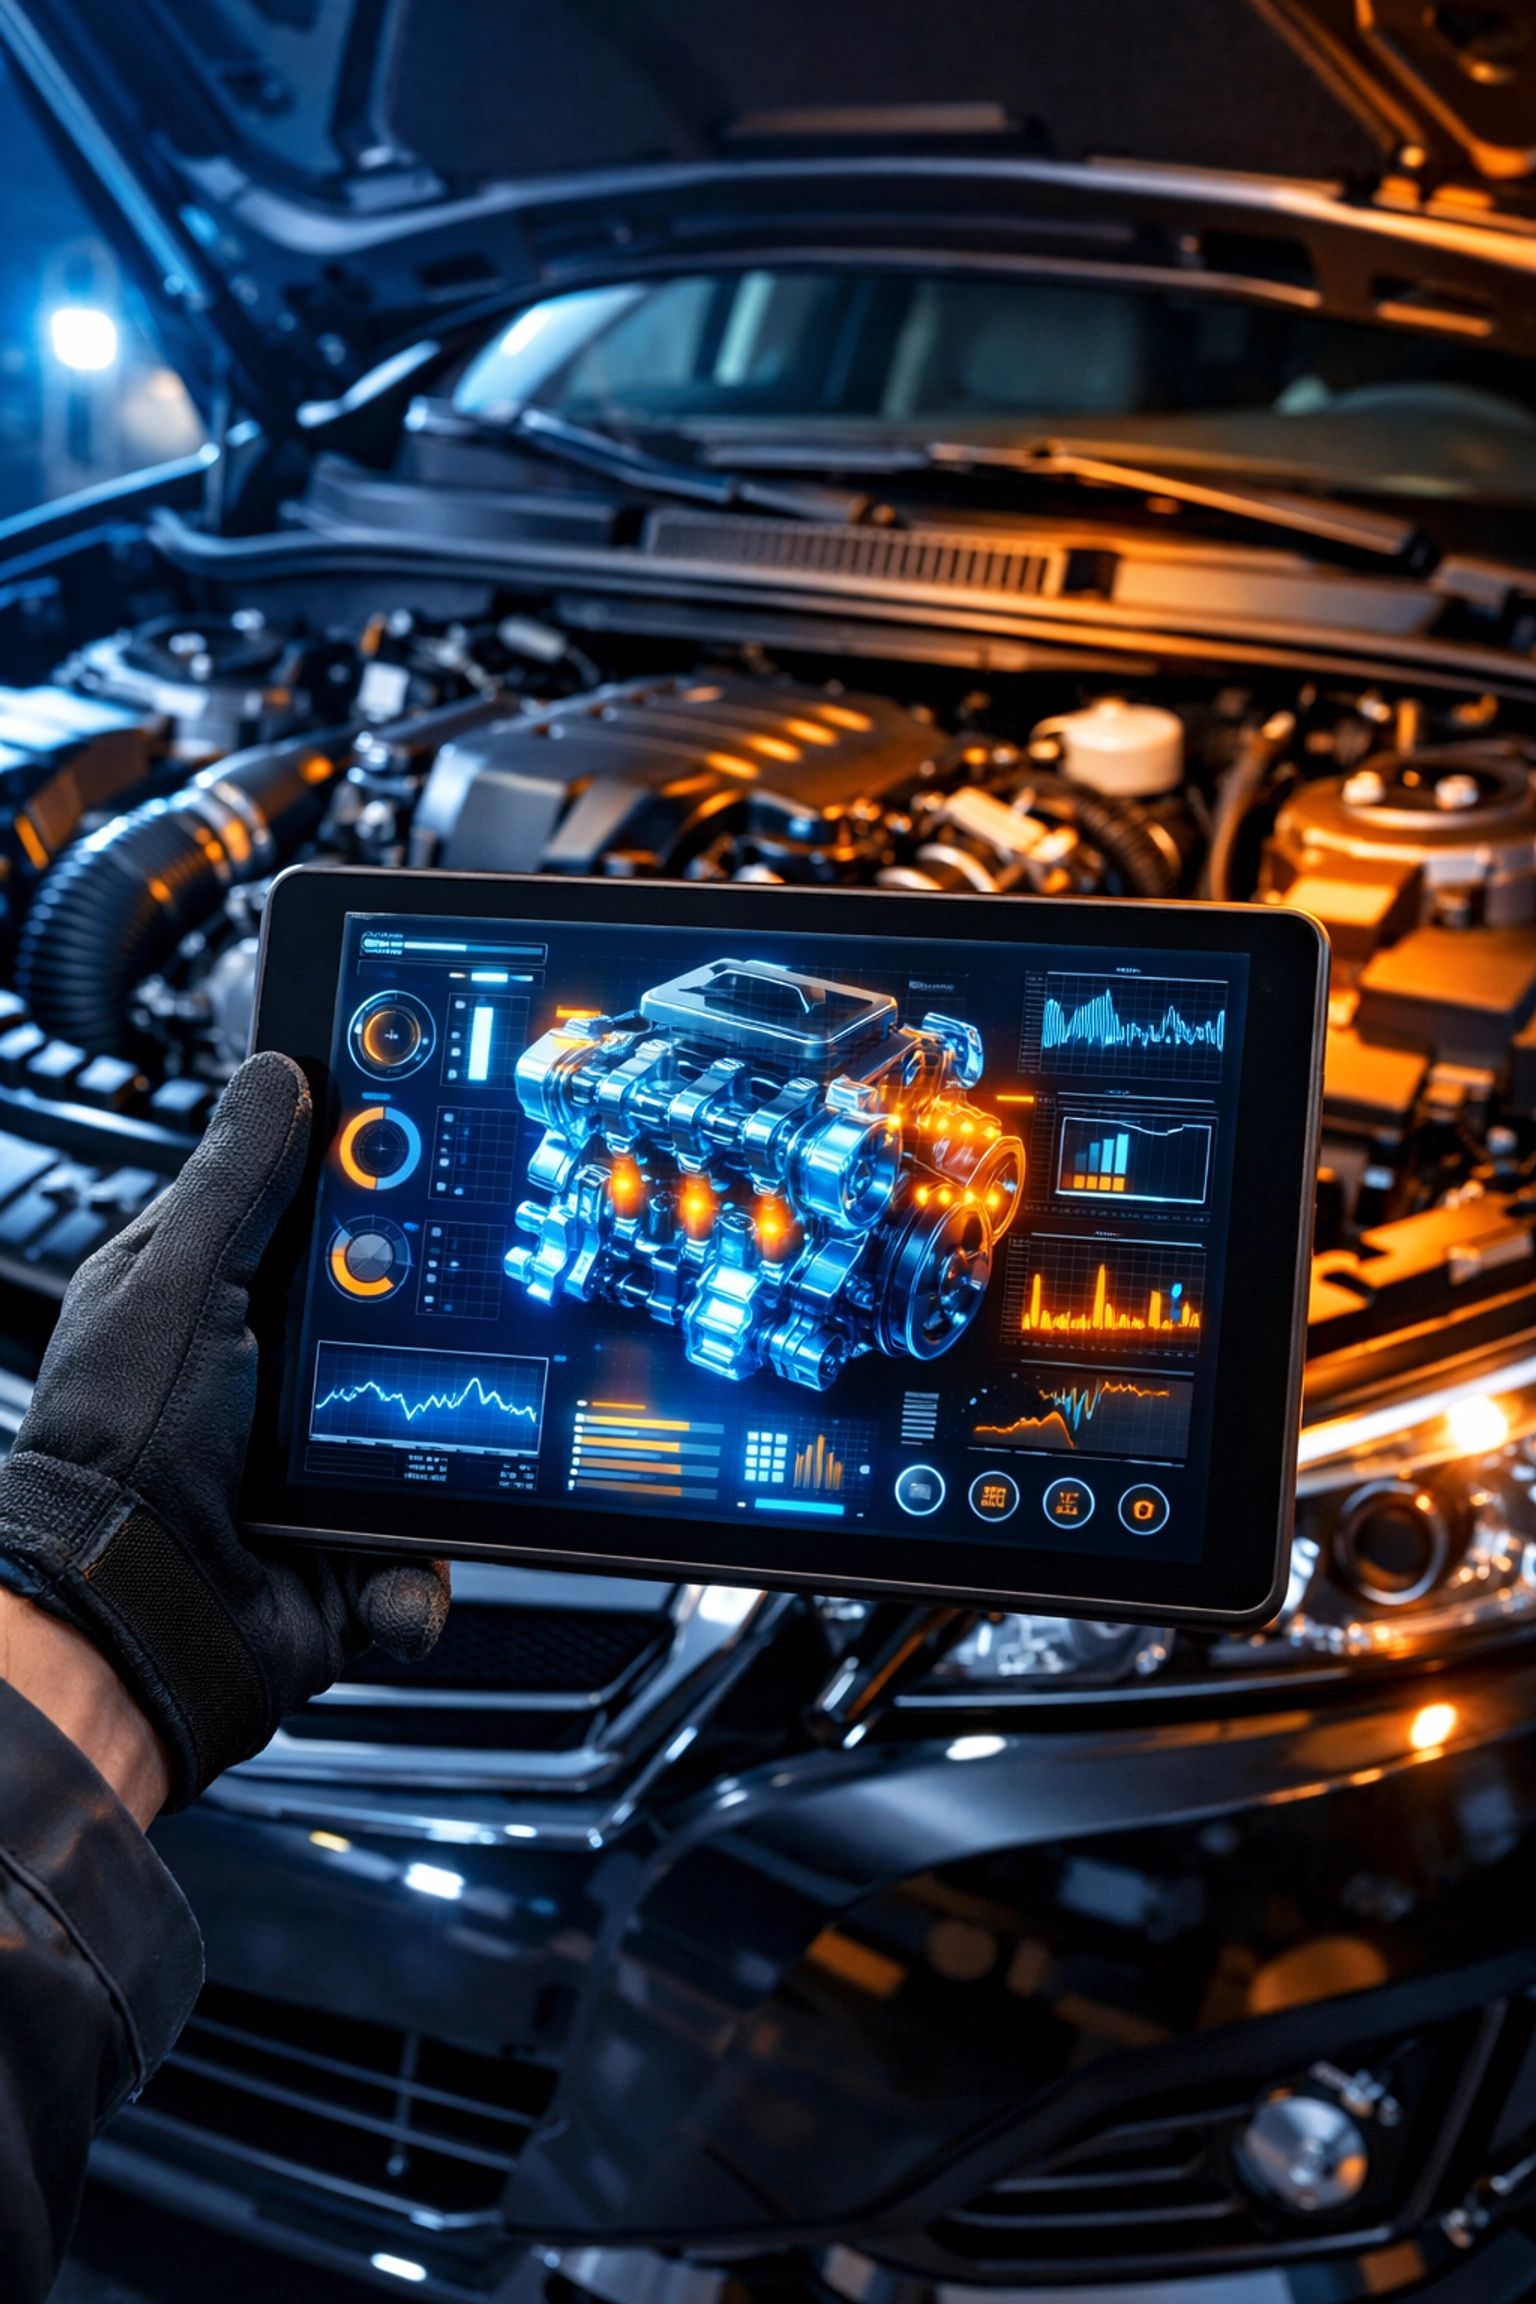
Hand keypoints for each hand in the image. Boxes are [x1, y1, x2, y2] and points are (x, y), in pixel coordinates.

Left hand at [0, 1052, 447, 1810]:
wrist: (133, 1623)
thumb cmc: (117, 1451)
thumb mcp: (178, 1284)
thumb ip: (236, 1183)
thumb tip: (278, 1075)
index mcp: (216, 1302)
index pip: (318, 1223)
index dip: (379, 1196)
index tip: (435, 1167)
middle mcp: (273, 1383)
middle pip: (399, 1325)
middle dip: (437, 1335)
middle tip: (448, 1327)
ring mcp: (319, 1472)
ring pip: (438, 1439)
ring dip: (442, 1464)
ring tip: (416, 1471)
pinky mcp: (354, 1556)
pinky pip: (428, 1552)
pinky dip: (416, 1576)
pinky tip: (384, 1567)